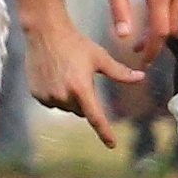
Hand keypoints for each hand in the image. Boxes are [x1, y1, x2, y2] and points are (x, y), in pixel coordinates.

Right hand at [25, 20, 142, 149]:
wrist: (45, 32)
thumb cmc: (76, 43)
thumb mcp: (99, 57)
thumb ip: (120, 72)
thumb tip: (141, 78)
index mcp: (81, 88)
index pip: (96, 118)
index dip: (105, 133)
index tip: (112, 145)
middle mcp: (63, 96)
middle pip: (80, 110)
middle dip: (84, 99)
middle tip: (79, 76)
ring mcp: (47, 96)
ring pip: (65, 107)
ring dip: (69, 97)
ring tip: (65, 72)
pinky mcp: (36, 94)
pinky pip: (51, 102)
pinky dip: (55, 94)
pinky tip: (54, 75)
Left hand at [101, 0, 177, 64]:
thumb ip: (118, 9)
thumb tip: (123, 37)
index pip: (160, 32)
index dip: (152, 50)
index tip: (143, 61)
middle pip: (172, 28)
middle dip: (156, 41)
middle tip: (138, 45)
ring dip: (168, 30)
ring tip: (150, 33)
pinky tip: (165, 17)